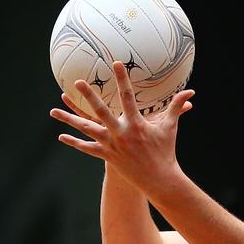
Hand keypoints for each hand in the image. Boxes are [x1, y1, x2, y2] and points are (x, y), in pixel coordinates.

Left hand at [50, 61, 194, 195]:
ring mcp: (112, 145)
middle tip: (78, 82)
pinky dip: (75, 142)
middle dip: (89, 96)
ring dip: (70, 120)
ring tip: (54, 111)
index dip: (122, 79)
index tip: (116, 64)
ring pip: (87, 130)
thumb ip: (177, 107)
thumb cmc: (166, 151)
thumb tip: (190, 93)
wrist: (160, 179)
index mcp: (137, 124)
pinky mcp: (107, 156)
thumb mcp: (170, 127)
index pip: (128, 97)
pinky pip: (87, 148)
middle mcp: (122, 134)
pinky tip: (62, 136)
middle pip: (101, 111)